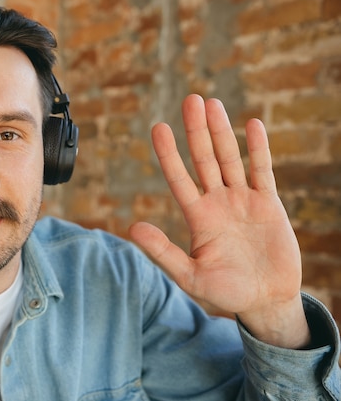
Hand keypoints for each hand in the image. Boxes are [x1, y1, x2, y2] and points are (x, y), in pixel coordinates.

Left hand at [128, 94, 309, 347]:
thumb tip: (133, 228)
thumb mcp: (190, 275)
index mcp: (197, 217)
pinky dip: (258, 149)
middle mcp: (217, 202)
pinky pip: (261, 171)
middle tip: (190, 100)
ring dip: (222, 131)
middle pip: (204, 159)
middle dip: (196, 130)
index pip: (179, 178)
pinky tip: (252, 125)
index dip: (169, 153)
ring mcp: (242, 200)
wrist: (266, 300)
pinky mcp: (268, 204)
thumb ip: (163, 252)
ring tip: (212, 103)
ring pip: (230, 158)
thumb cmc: (226, 292)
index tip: (158, 127)